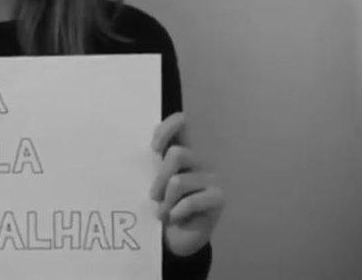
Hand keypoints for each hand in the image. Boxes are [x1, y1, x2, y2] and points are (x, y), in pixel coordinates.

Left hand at [149, 112, 223, 256]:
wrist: (176, 238)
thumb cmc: (163, 205)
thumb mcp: (154, 182)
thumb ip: (151, 164)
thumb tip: (142, 152)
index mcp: (183, 151)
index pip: (181, 123)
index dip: (166, 129)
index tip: (153, 149)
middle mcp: (200, 160)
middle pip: (177, 153)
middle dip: (158, 178)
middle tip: (153, 197)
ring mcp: (212, 178)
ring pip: (178, 181)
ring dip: (165, 200)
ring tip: (162, 212)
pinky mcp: (218, 197)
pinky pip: (190, 201)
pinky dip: (175, 212)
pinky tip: (174, 218)